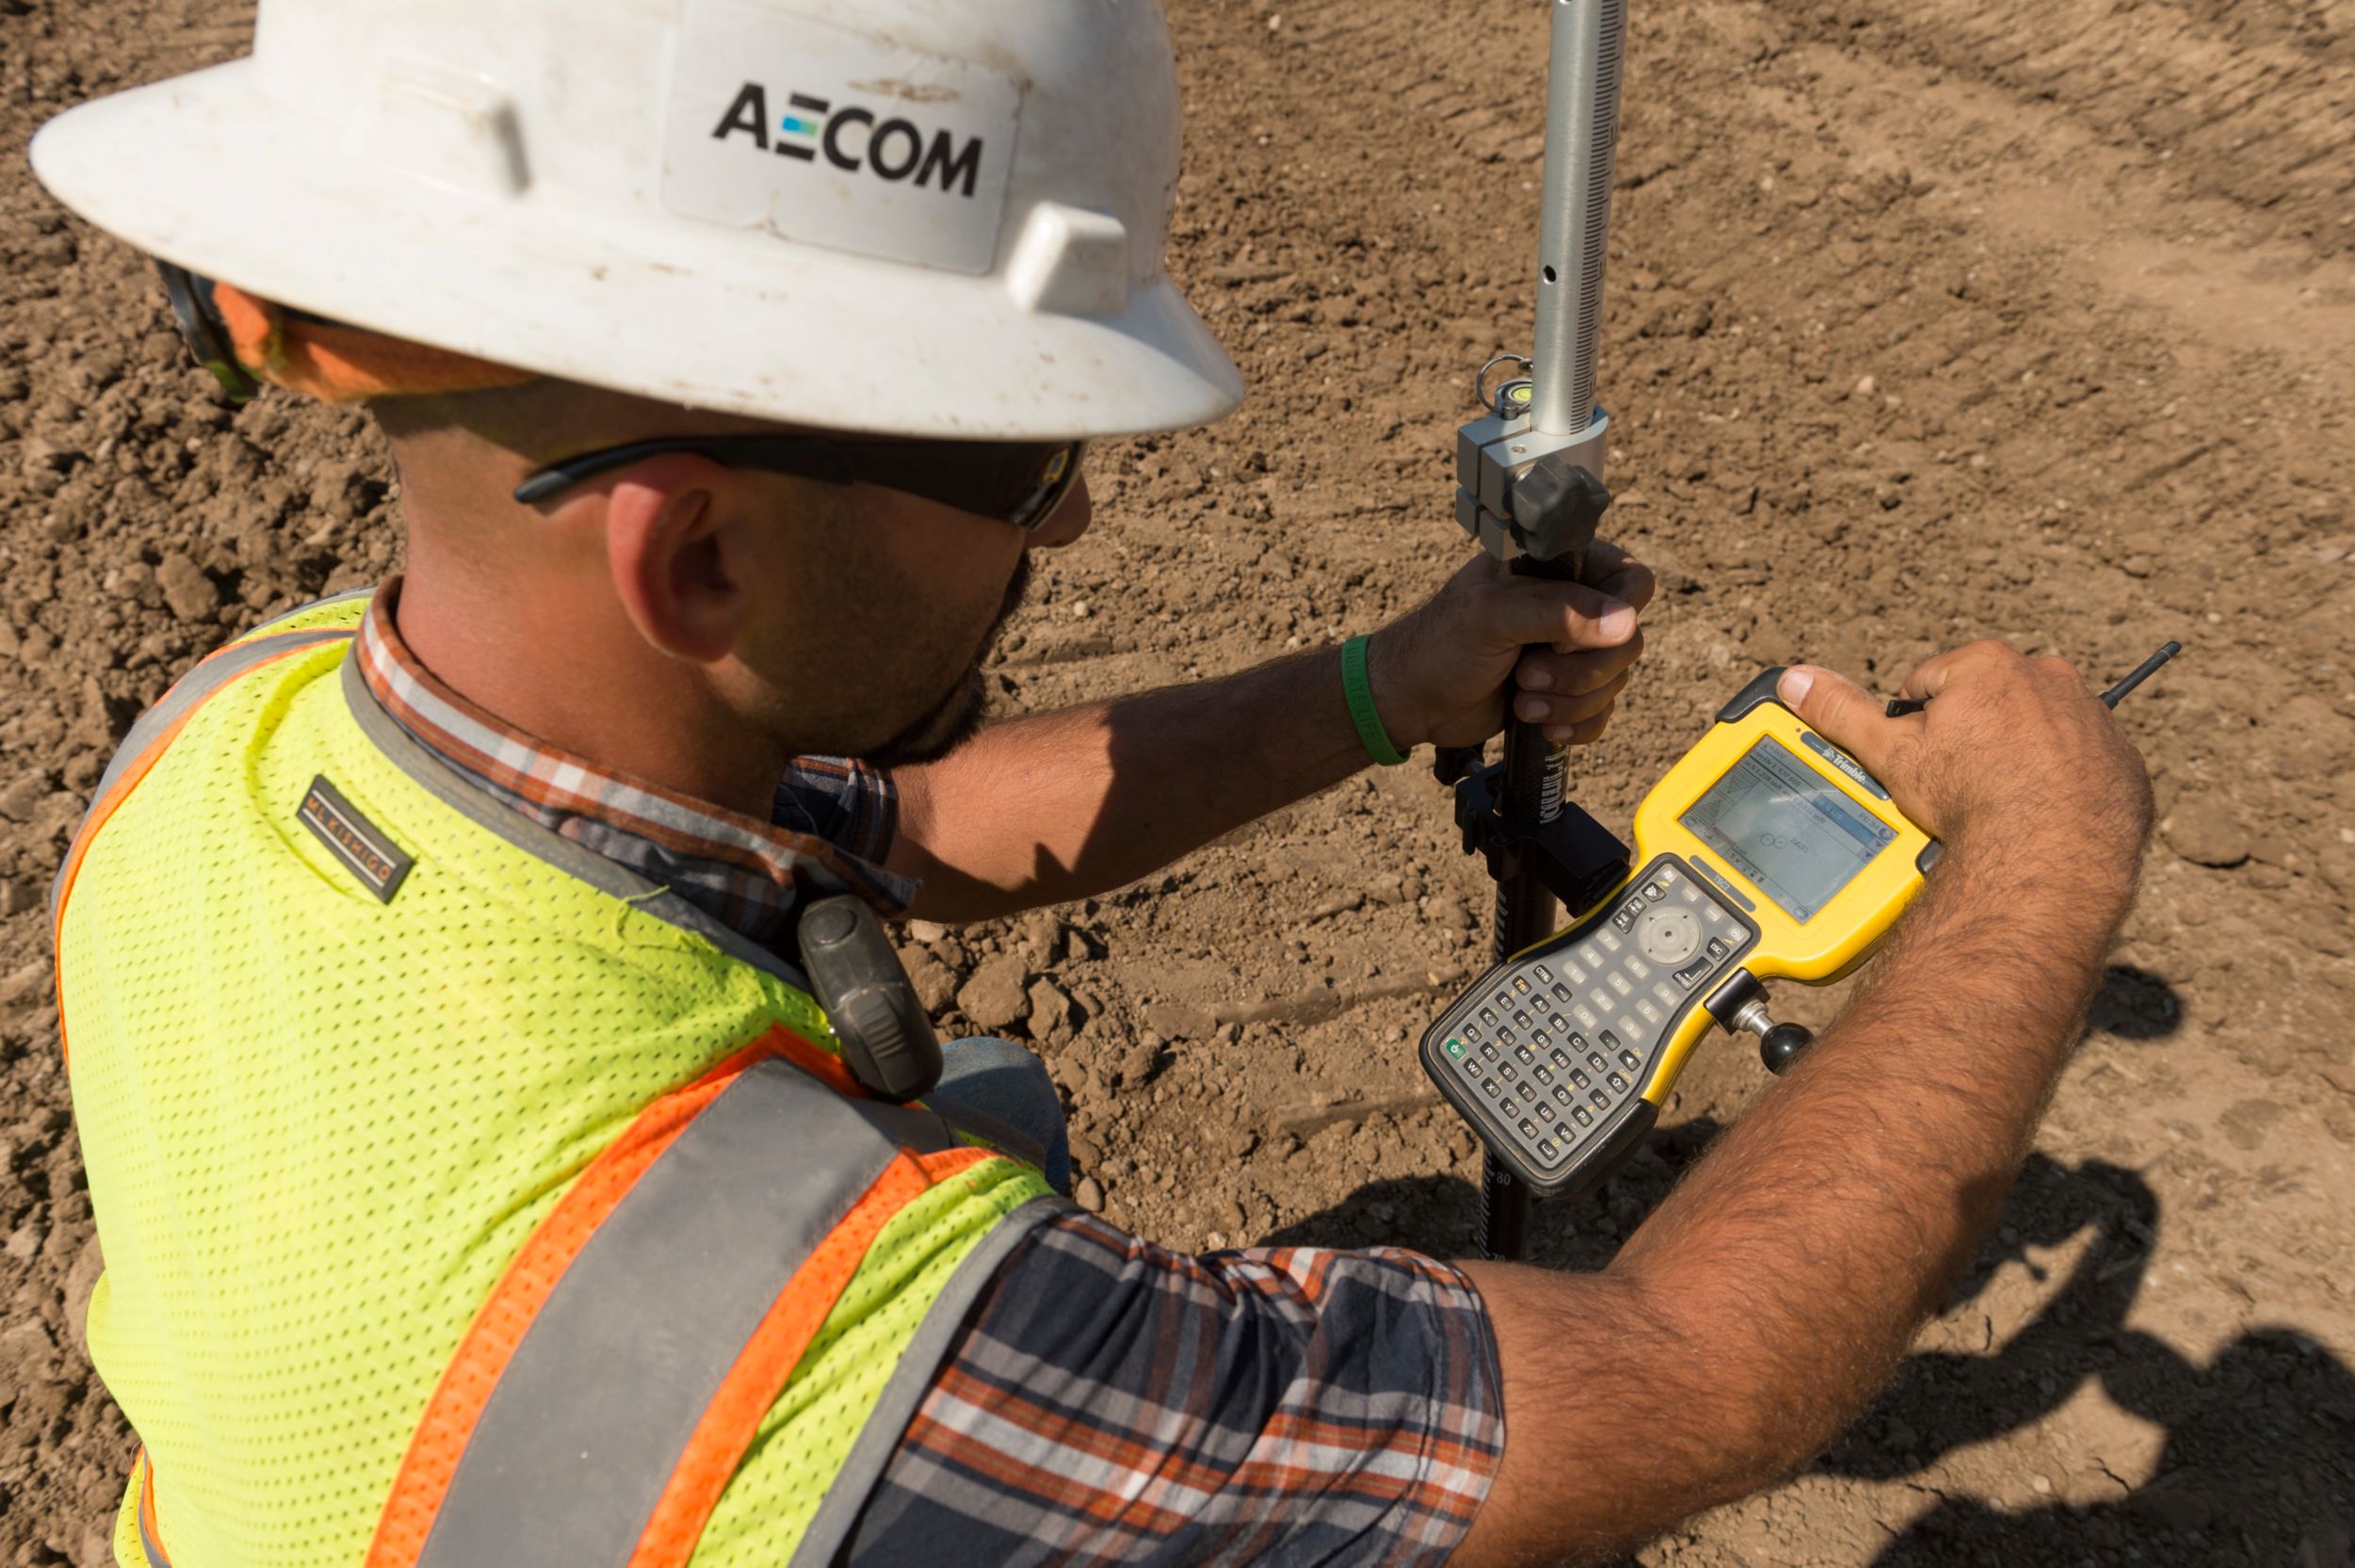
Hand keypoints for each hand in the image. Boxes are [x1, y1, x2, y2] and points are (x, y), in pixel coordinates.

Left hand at [1363, 543, 1652, 750]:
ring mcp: (1572, 649)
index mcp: (1559, 566)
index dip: (1617, 614)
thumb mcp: (1491, 617)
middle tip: (1527, 673)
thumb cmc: (1439, 646)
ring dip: (1570, 700)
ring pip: (1616, 680)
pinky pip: (1603, 711)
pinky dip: (1578, 724)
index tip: (1574, 638)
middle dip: (1580, 671)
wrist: (1412, 701)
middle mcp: (1574, 604)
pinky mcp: (1567, 690)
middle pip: (1629, 640)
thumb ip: (1557, 612)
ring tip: (1521, 698)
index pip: (1631, 580)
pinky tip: (1541, 724)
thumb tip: (1624, 622)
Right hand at [1775, 642, 2152, 874]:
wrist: (2050, 857)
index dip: (1919, 729)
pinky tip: (2042, 815)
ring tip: (2000, 804)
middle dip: (1972, 737)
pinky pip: (2084, 764)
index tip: (1926, 764)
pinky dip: (2064, 784)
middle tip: (1960, 787)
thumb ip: (1843, 714)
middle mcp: (2048, 678)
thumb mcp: (1892, 756)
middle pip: (1989, 703)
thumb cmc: (1970, 800)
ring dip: (2019, 758)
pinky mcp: (2124, 761)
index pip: (1932, 685)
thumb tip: (1795, 679)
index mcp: (1988, 665)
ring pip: (2039, 732)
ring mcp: (2092, 718)